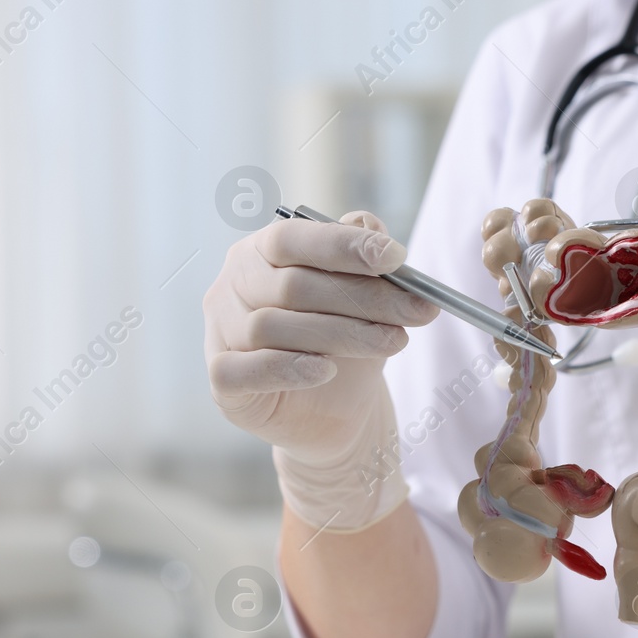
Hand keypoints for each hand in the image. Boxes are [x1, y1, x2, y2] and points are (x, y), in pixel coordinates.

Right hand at [204, 212, 436, 526]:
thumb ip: (361, 260)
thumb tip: (367, 224)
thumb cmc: (342, 343)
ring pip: (274, 326)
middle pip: (292, 285)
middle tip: (417, 310)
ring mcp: (221, 333)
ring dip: (343, 334)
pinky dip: (288, 368)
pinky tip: (326, 371)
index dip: (344, 245)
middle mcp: (232, 286)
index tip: (397, 257)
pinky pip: (244, 370)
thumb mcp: (363, 299)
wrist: (333, 412)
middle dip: (363, 297)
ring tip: (393, 342)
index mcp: (260, 252)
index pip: (292, 238)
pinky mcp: (223, 383)